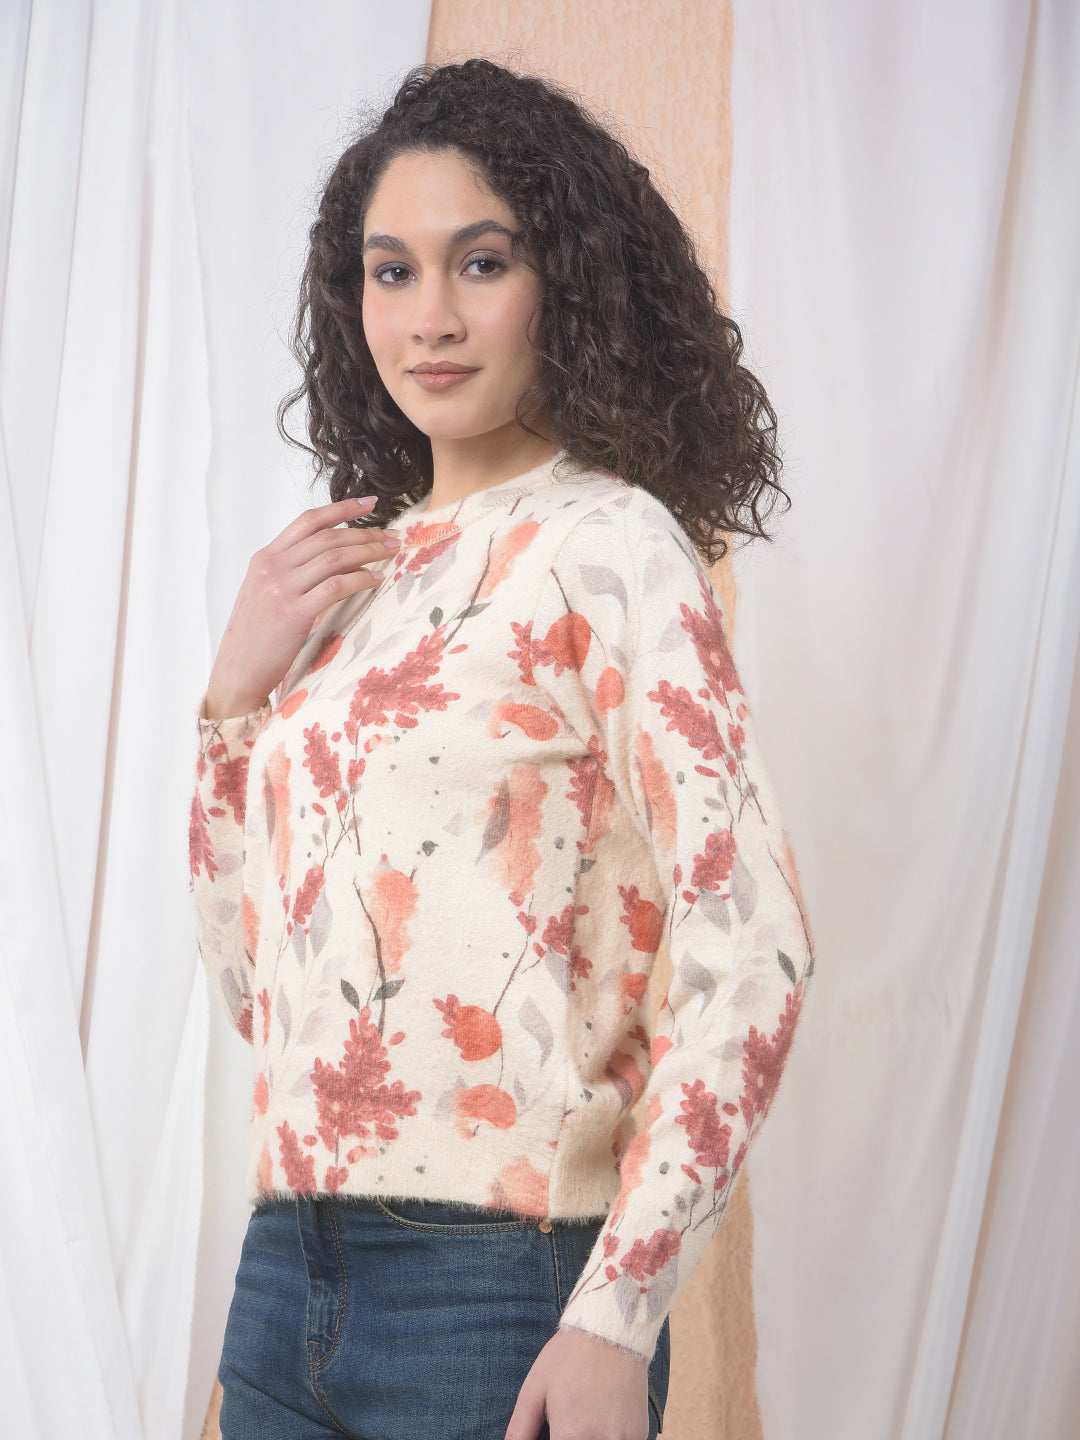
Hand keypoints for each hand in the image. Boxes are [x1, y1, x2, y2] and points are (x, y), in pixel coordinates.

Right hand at [204, 496, 400, 719]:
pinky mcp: (294, 612)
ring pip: (334, 557)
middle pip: (327, 537)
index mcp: (264, 558)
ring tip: (390, 553)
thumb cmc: (254, 637)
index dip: (341, 508)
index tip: (369, 503)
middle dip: (365, 532)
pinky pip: (336, 586)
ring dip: (368, 552)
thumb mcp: (263, 594)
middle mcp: (272, 567)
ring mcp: (281, 589)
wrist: (236, 672)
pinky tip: (375, 580)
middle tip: (392, 535)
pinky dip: (360, 579)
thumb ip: (289, 572)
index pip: (308, 521)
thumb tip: (333, 559)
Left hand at [504, 1328, 650, 1439]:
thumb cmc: (569, 1356)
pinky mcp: (640, 1433)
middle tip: (568, 1422)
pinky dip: (609, 1437)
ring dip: (590, 1438)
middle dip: (571, 1438)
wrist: (612, 1329)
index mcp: (570, 1435)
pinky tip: (603, 1418)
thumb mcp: (535, 1388)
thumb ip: (520, 1429)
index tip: (553, 1432)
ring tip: (585, 1417)